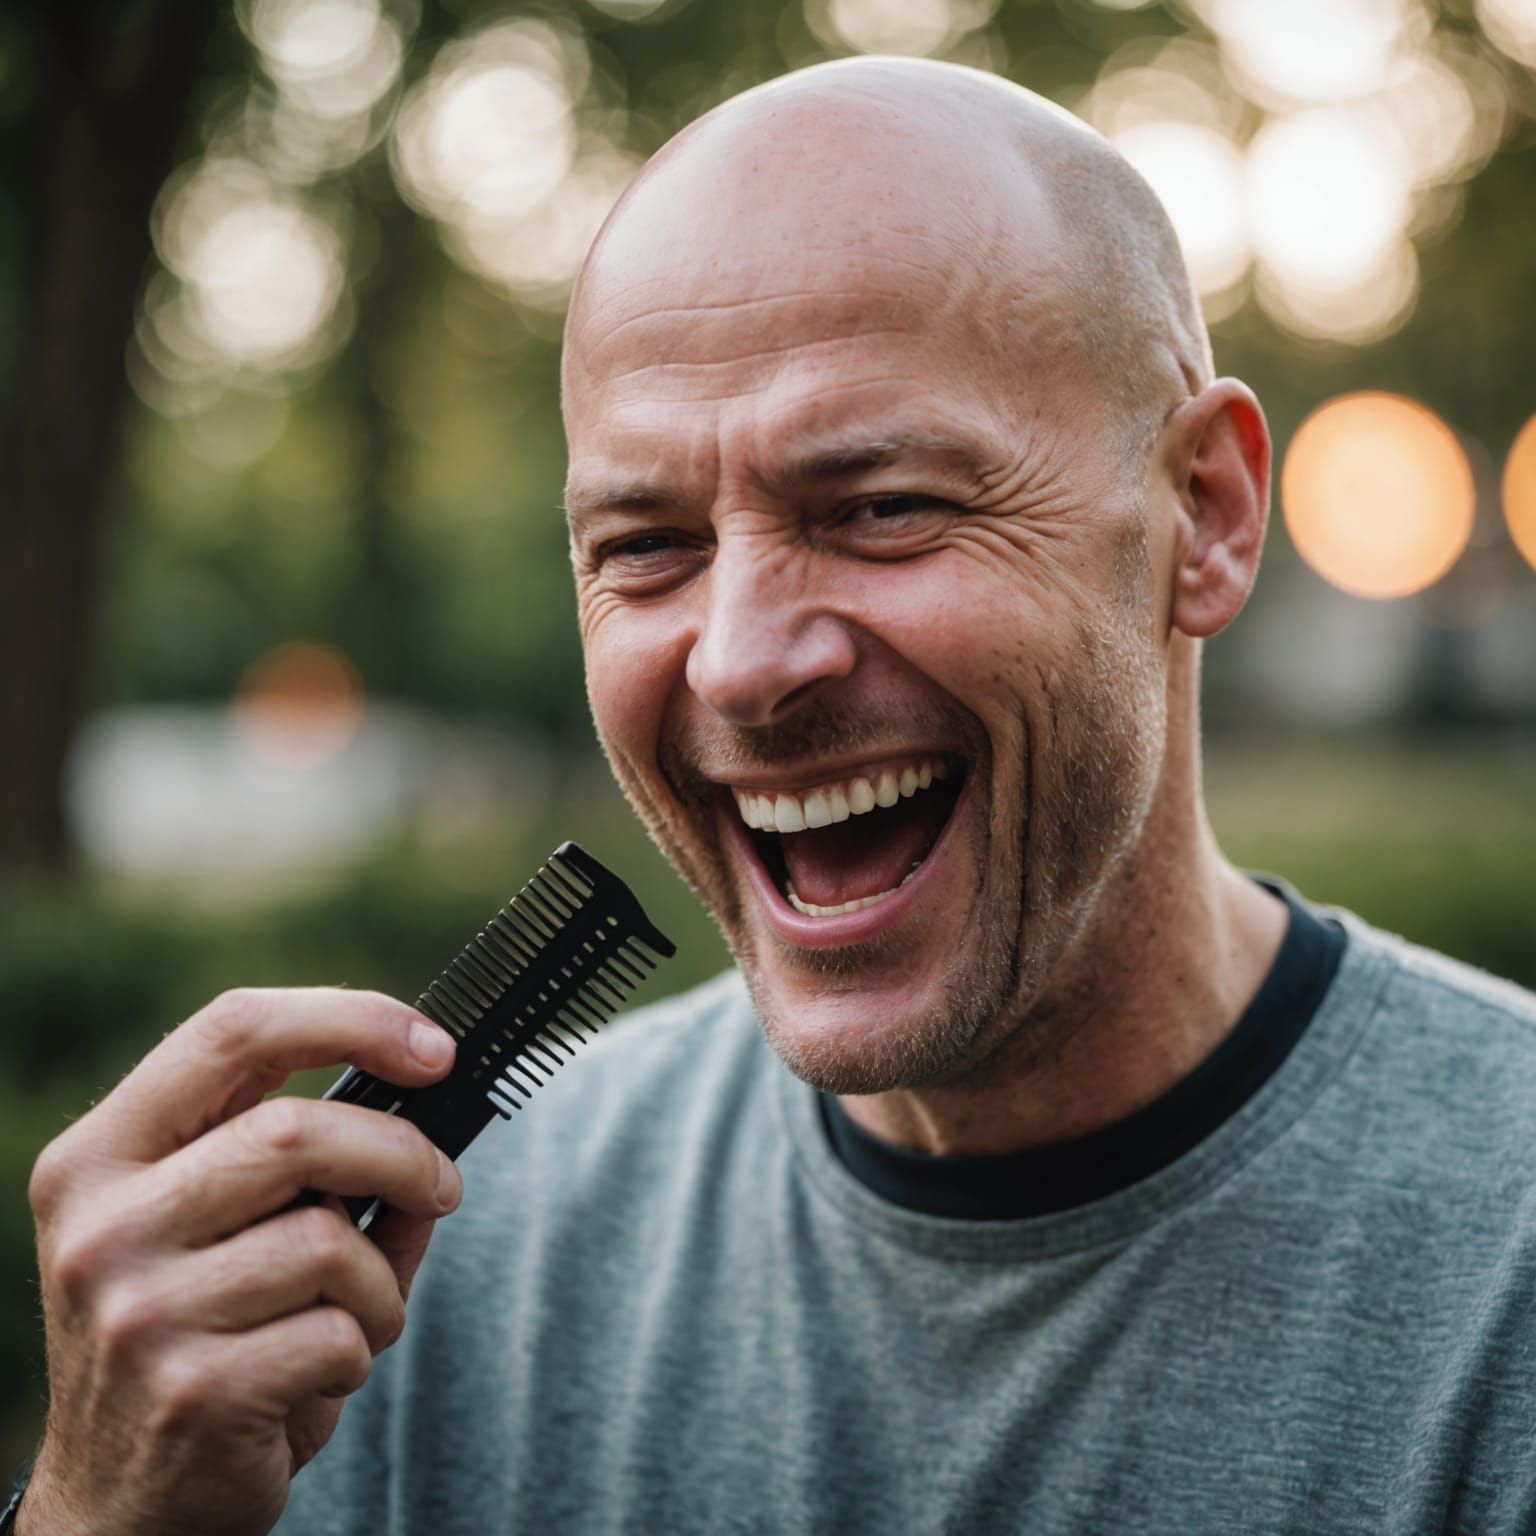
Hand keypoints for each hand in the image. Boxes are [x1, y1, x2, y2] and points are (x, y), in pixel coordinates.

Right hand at [18, 988, 461, 1535]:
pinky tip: (314, 1379)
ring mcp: (137, 1310)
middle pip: (297, 1132)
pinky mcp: (191, 1390)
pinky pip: (339, 1333)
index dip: (350, 1019)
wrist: (119, 1509)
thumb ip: (298, 1159)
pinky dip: (359, 1352)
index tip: (435, 1049)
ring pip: (330, 1239)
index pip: (232, 1031)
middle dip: (403, 1154)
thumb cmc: (193, 1334)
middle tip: (443, 1187)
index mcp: (100, 1154)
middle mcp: (101, 1224)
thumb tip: (427, 1096)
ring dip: (379, 1283)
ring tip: (353, 1318)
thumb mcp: (209, 1227)